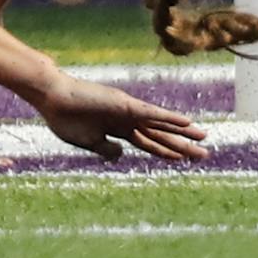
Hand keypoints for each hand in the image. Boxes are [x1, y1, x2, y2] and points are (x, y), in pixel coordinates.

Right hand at [34, 74, 207, 162]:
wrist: (52, 99)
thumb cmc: (65, 119)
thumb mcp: (88, 142)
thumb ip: (105, 149)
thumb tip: (123, 155)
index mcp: (119, 129)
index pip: (149, 143)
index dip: (166, 151)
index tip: (183, 158)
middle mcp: (128, 119)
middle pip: (161, 135)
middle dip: (182, 145)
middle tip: (204, 153)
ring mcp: (128, 111)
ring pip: (161, 124)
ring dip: (183, 131)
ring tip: (203, 137)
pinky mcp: (125, 104)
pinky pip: (151, 113)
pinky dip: (169, 118)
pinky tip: (186, 123)